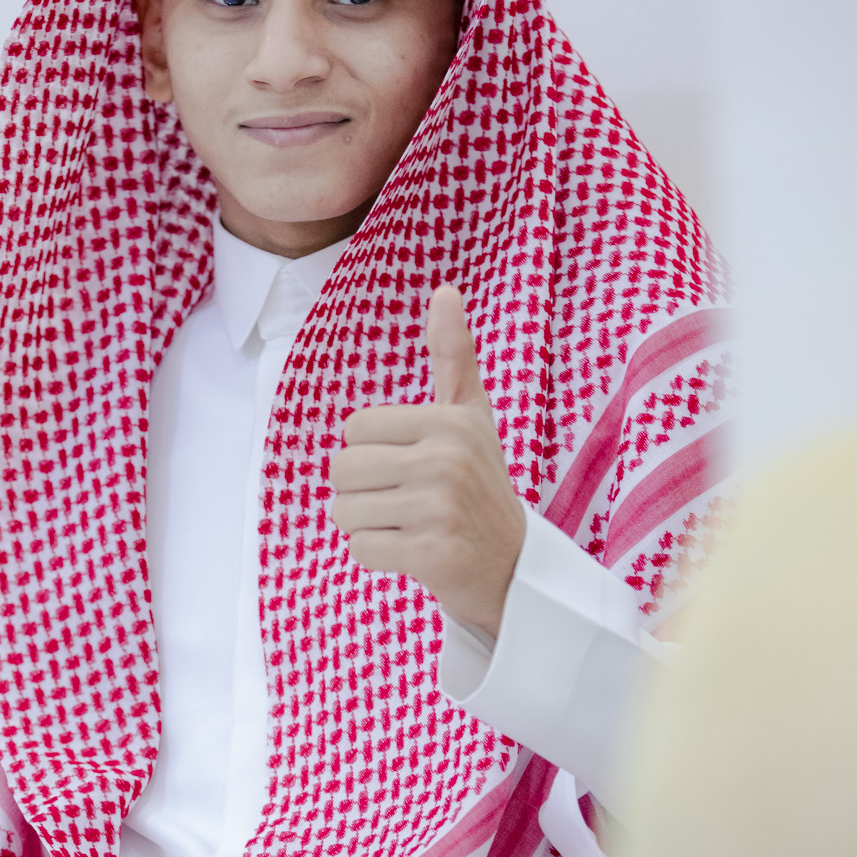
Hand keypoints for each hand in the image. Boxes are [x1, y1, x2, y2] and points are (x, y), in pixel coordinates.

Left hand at [329, 284, 526, 636]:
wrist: (514, 566)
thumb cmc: (481, 483)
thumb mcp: (471, 416)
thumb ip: (454, 355)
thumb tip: (445, 290)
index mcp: (449, 421)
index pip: (353, 428)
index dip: (371, 451)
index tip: (410, 466)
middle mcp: (446, 460)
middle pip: (342, 470)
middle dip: (362, 492)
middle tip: (405, 501)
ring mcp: (440, 509)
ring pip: (345, 512)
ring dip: (368, 525)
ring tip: (410, 525)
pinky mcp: (432, 555)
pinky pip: (361, 549)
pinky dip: (378, 556)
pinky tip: (412, 552)